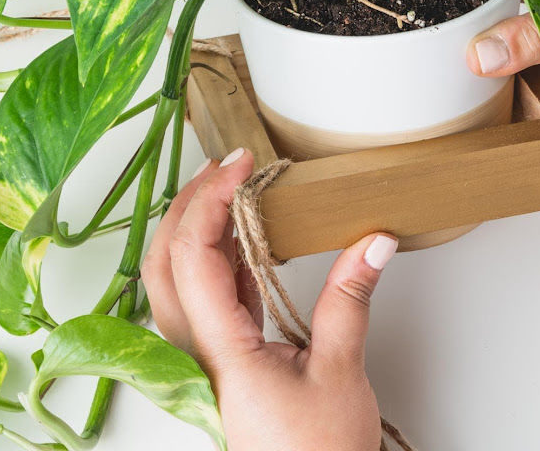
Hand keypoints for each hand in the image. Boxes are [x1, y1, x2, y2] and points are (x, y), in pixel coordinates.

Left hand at [142, 148, 397, 450]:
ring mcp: (209, 350)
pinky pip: (209, 290)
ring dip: (200, 224)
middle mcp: (200, 350)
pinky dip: (221, 251)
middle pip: (166, 261)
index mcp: (221, 351)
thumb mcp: (340, 373)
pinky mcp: (227, 351)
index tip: (241, 166)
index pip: (195, 257)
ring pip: (179, 275)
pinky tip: (245, 232)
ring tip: (232, 188)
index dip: (212, 200)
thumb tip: (372, 243)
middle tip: (223, 166)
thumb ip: (350, 300)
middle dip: (189, 203)